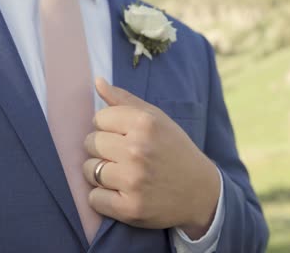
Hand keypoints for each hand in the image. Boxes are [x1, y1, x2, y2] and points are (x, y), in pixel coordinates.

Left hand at [83, 78, 220, 238]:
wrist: (200, 192)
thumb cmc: (175, 151)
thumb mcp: (157, 119)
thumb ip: (125, 100)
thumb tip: (97, 81)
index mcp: (144, 123)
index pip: (99, 119)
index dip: (109, 128)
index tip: (124, 137)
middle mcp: (137, 149)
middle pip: (90, 143)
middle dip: (103, 149)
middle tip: (124, 157)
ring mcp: (133, 180)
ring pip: (88, 170)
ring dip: (101, 173)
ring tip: (123, 175)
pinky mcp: (129, 208)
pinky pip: (94, 199)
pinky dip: (103, 198)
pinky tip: (122, 193)